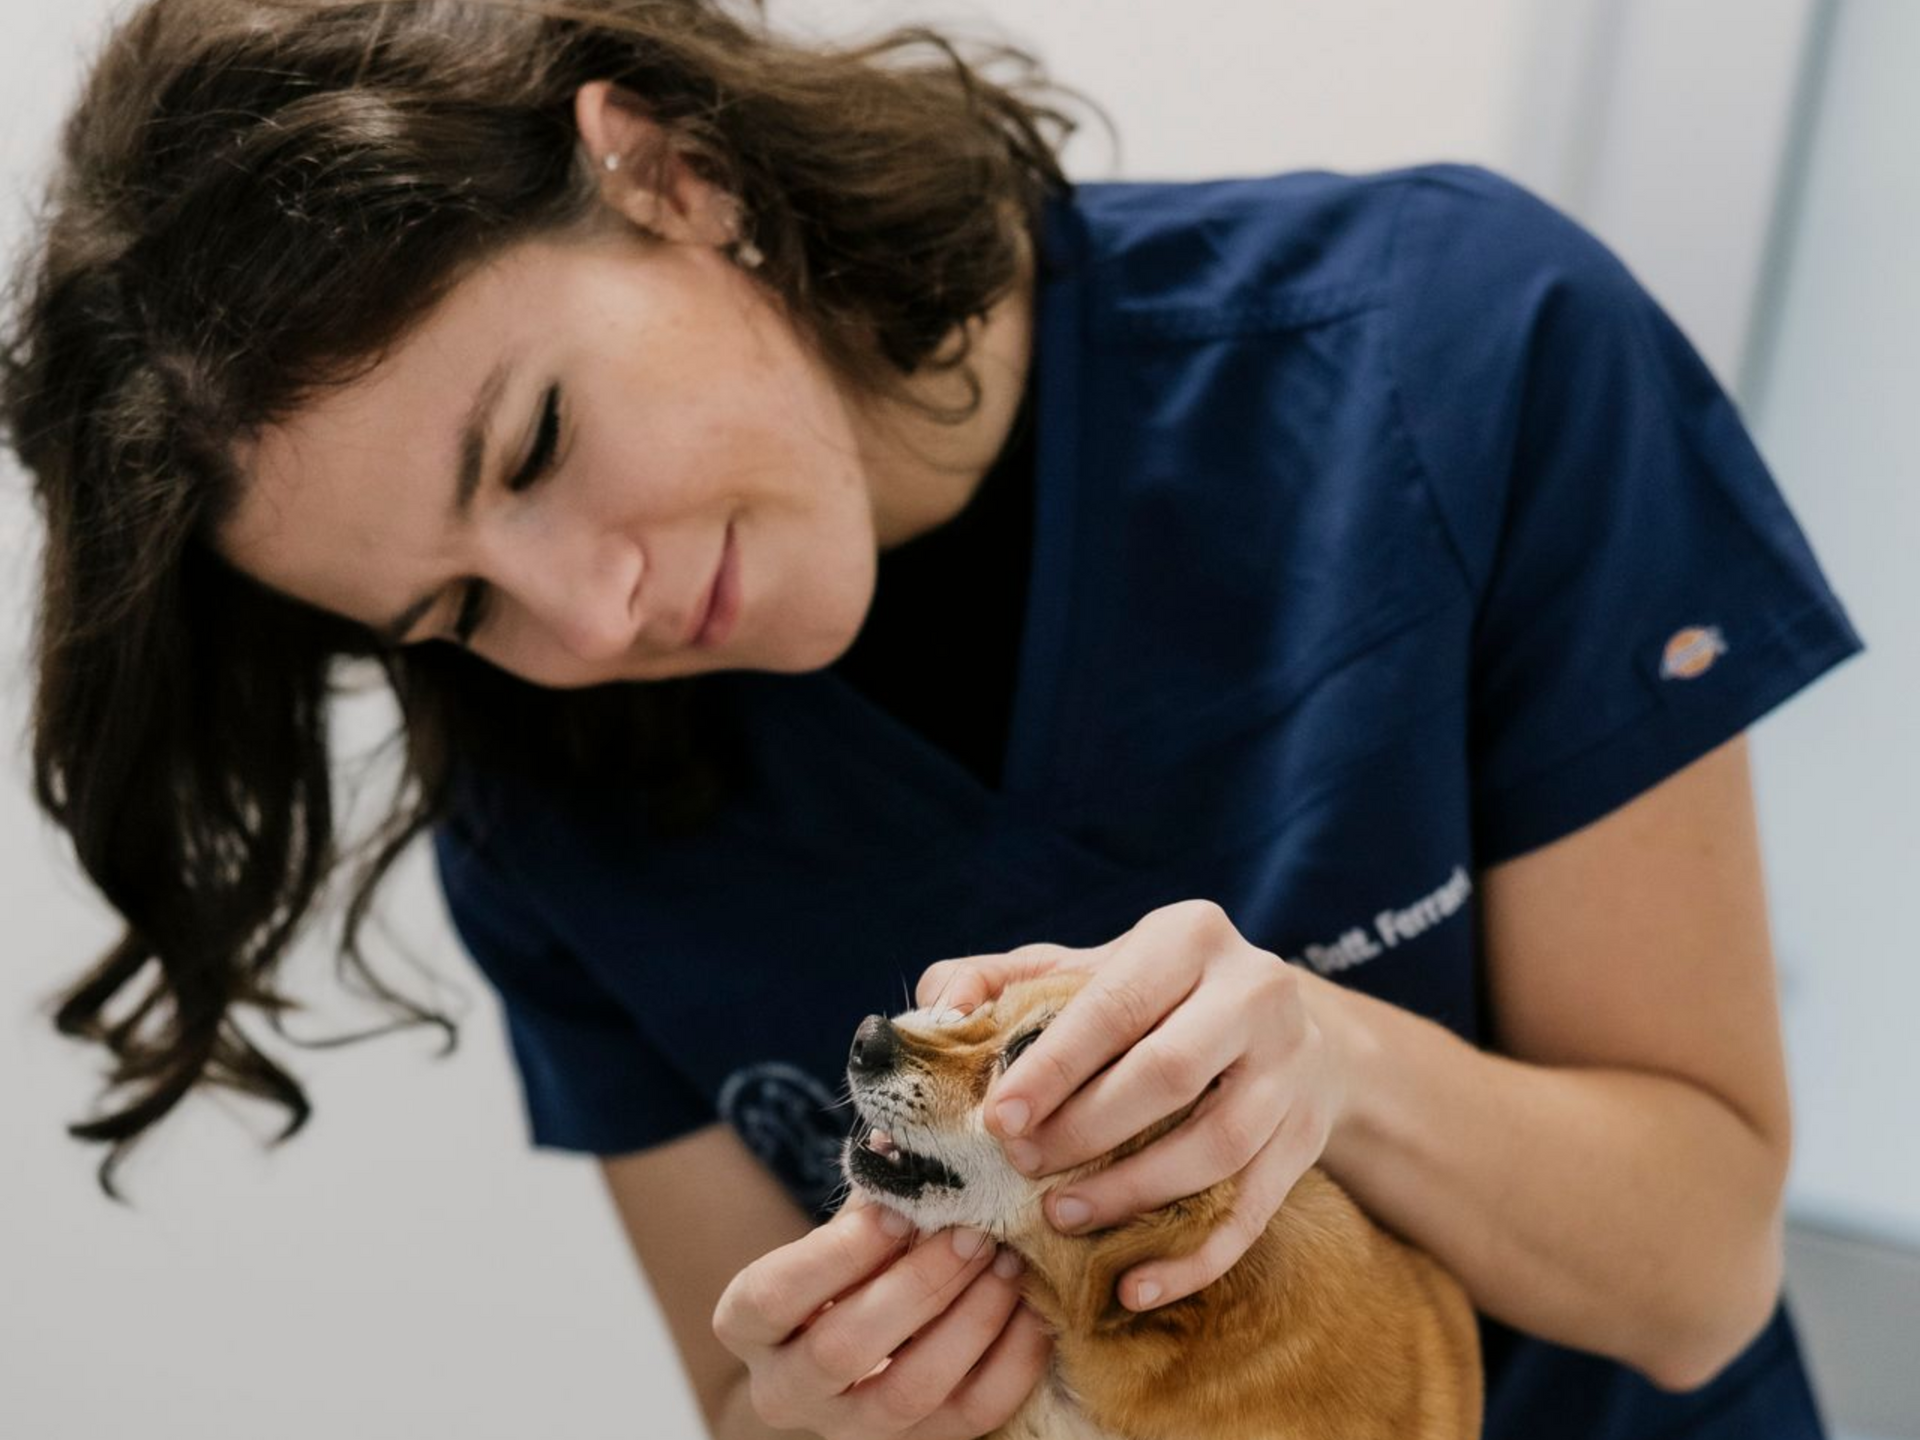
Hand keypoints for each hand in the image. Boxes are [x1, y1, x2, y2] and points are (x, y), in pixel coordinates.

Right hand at [711, 1190, 1053, 1438]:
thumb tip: (916, 1142)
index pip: (775, 1295)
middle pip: (843, 1348)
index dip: (841, 1252)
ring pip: (909, 1392)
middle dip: (919, 1284)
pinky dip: (1011, 1361)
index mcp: (748, 1323)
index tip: (900, 1207)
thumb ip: (871, 1196)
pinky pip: (970, 1416)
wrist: (857, 1344)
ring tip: (1008, 1263)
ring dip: (970, 1320)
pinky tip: (1031, 1307)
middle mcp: (785, 1388)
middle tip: (973, 1232)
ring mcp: (849, 1429)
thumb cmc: (848, 1265)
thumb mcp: (841, 1229)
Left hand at [916, 898, 1351, 1314]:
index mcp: (1191, 936)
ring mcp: (1293, 1069)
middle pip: (1168, 1074)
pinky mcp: (1307, 1138)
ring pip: (1216, 1147)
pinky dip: (1192, 1260)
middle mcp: (1257, 992)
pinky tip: (1133, 1287)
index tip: (997, 1119)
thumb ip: (1001, 980)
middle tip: (1021, 1169)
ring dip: (1131, 1193)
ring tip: (1060, 1219)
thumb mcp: (1086, 968)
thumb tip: (936, 1008)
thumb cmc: (1151, 998)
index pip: (1116, 1004)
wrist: (1279, 1023)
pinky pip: (1253, 1212)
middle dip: (1085, 1131)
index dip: (1054, 1066)